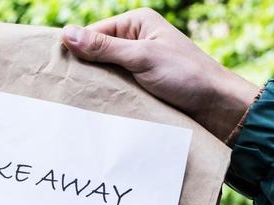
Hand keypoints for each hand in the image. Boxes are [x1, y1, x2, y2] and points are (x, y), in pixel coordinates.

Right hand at [60, 9, 258, 140]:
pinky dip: (110, 99)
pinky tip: (97, 110)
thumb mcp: (142, 58)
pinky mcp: (144, 87)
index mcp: (137, 23)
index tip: (56, 70)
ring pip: (107, 75)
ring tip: (77, 103)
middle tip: (64, 91)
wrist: (217, 106)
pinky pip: (119, 91)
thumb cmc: (186, 75)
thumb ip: (105, 48)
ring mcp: (140, 65)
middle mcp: (137, 41)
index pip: (94, 33)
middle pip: (97, 55)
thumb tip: (67, 34)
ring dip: (98, 89)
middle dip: (85, 71)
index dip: (75, 50)